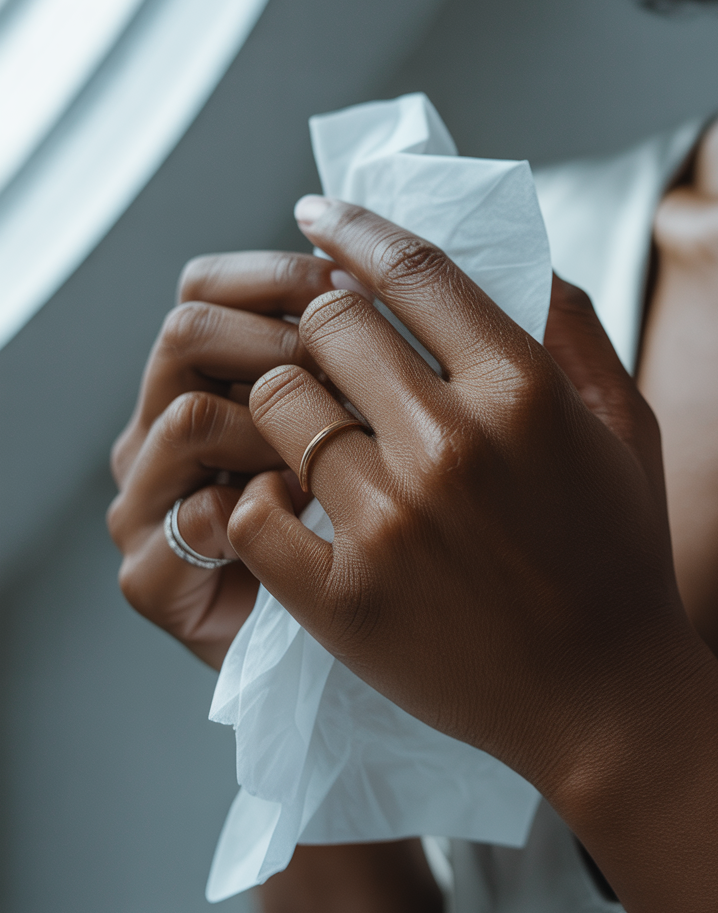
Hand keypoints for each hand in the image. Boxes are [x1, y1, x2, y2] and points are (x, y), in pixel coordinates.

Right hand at [107, 251, 340, 667]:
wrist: (342, 637)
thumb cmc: (364, 523)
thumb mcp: (361, 419)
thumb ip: (352, 356)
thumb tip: (375, 281)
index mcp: (204, 381)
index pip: (208, 288)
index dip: (279, 275)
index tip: (354, 285)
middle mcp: (160, 428)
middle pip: (188, 332)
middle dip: (283, 341)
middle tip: (355, 376)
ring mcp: (147, 501)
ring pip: (189, 415)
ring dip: (278, 427)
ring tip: (342, 456)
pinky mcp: (151, 575)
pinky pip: (197, 519)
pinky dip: (263, 511)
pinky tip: (310, 517)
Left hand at [230, 198, 717, 912]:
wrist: (606, 697)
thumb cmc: (620, 557)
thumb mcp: (625, 431)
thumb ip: (578, 332)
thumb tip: (524, 258)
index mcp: (522, 392)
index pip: (413, 269)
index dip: (356, 227)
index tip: (320, 212)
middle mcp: (450, 444)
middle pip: (330, 323)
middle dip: (320, 316)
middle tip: (321, 331)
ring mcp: (388, 522)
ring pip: (280, 404)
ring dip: (286, 399)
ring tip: (310, 419)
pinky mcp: (342, 597)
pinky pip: (254, 506)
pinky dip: (261, 492)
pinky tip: (292, 497)